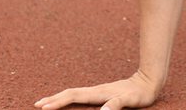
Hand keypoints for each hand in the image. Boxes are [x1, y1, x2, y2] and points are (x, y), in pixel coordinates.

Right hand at [34, 71, 160, 109]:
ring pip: (73, 94)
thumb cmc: (140, 93)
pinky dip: (69, 99)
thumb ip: (116, 105)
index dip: (58, 101)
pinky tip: (67, 101)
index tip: (43, 106)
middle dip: (53, 99)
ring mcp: (97, 92)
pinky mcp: (101, 94)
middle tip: (36, 104)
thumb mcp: (130, 100)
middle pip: (69, 94)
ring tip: (46, 103)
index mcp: (98, 93)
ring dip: (58, 98)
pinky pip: (80, 96)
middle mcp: (95, 91)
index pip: (73, 96)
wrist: (149, 80)